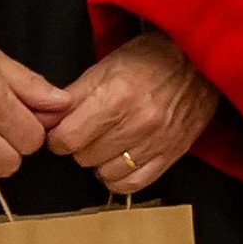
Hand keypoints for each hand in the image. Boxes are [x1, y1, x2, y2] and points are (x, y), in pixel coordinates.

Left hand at [50, 29, 220, 194]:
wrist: (198, 62)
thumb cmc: (149, 59)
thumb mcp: (105, 66)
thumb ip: (72, 96)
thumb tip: (45, 120)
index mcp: (117, 96)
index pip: (68, 139)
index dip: (57, 136)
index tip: (61, 130)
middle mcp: (138, 122)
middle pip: (84, 157)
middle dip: (79, 145)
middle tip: (87, 131)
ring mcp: (157, 141)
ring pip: (105, 173)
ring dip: (99, 161)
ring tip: (105, 143)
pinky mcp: (172, 154)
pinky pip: (134, 184)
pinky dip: (119, 177)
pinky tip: (118, 161)